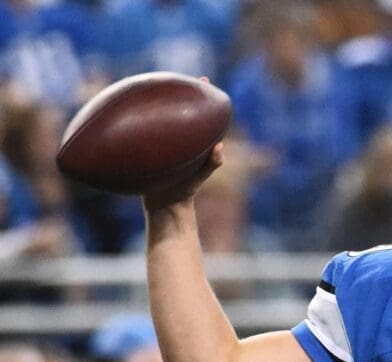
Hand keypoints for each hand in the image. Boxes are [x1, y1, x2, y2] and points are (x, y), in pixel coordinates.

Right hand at [142, 76, 224, 211]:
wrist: (163, 207)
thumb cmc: (183, 193)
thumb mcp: (196, 179)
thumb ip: (210, 165)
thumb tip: (221, 148)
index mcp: (192, 142)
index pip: (199, 115)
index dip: (202, 96)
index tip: (204, 80)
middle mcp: (178, 139)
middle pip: (177, 112)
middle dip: (177, 93)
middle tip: (174, 76)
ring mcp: (161, 143)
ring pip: (158, 120)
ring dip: (153, 104)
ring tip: (146, 85)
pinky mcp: (146, 149)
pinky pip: (141, 131)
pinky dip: (136, 122)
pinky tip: (123, 113)